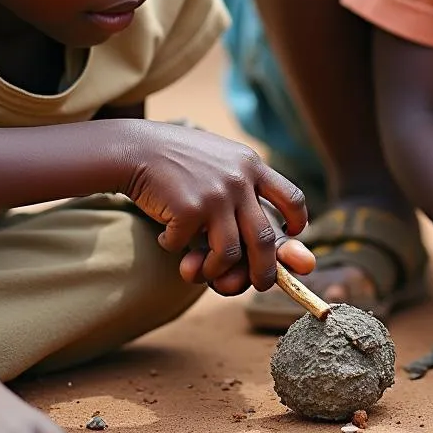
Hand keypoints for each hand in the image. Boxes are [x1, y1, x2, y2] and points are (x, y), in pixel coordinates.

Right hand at [122, 121, 313, 294]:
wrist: (135, 147)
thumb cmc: (176, 160)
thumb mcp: (220, 160)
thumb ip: (240, 189)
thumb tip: (258, 243)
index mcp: (251, 165)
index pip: (292, 197)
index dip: (297, 221)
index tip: (292, 234)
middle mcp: (239, 180)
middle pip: (266, 240)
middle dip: (264, 272)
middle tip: (258, 285)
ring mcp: (216, 195)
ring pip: (229, 255)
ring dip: (214, 271)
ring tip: (196, 267)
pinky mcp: (190, 209)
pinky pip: (186, 249)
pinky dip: (173, 249)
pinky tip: (165, 236)